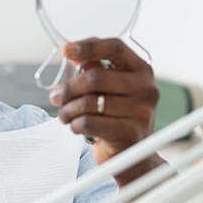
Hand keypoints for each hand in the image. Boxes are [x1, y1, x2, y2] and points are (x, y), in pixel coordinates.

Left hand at [48, 37, 162, 186]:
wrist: (133, 156)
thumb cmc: (117, 117)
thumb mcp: (111, 89)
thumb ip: (96, 69)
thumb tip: (72, 53)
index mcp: (141, 70)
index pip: (115, 47)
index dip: (88, 47)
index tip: (66, 50)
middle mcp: (146, 88)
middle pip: (95, 77)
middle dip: (69, 88)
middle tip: (56, 97)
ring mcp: (141, 110)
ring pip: (88, 102)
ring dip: (68, 110)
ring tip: (64, 115)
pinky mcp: (131, 132)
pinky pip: (89, 122)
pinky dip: (75, 124)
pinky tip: (76, 126)